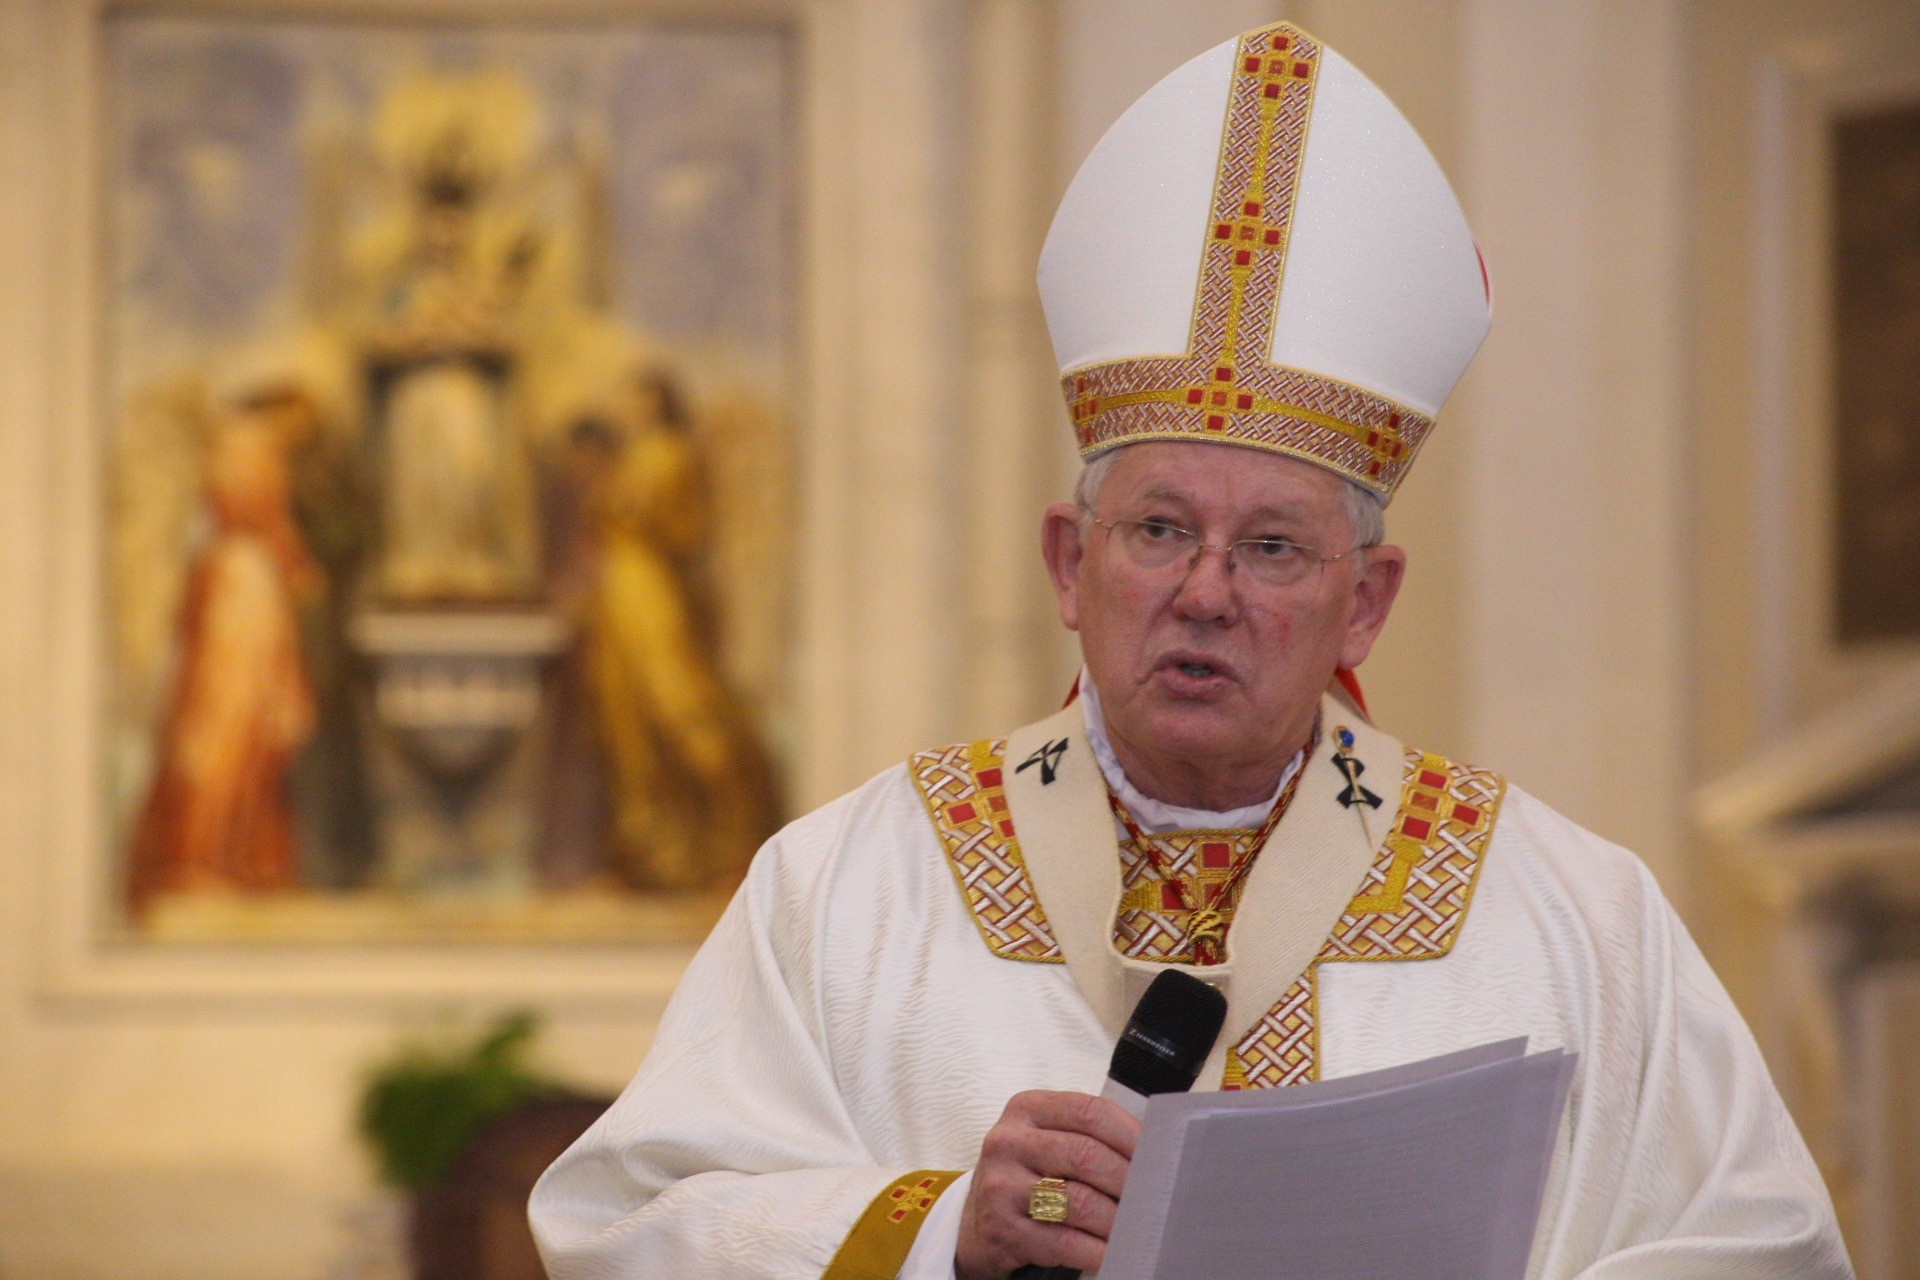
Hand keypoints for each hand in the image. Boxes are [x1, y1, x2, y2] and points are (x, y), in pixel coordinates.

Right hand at [955, 1090, 1139, 1279]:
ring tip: (1137, 1226)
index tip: (1157, 1154)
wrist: (977, 1223)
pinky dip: (1097, 1249)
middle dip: (1128, 1180)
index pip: (1088, 1111)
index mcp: (1027, 1109)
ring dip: (1116, 1219)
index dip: (1129, 1133)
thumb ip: (1087, 1135)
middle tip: (1152, 1197)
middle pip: (1085, 1155)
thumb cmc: (1027, 1176)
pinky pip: (1064, 1242)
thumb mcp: (1046, 1139)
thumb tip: (1152, 1154)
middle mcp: (1009, 1142)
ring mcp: (1001, 1187)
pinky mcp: (1002, 1229)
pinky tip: (1111, 1250)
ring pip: (1078, 1201)